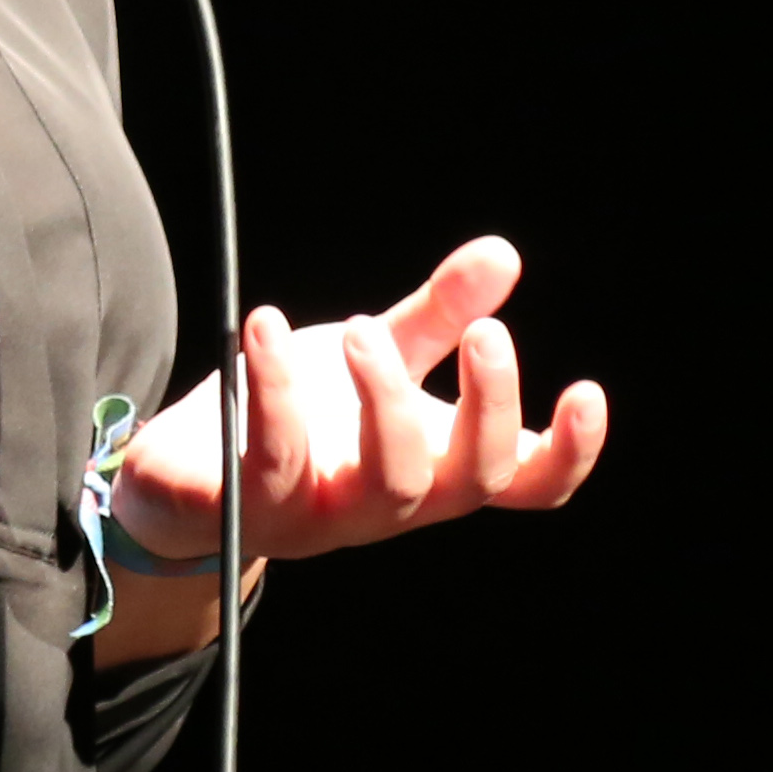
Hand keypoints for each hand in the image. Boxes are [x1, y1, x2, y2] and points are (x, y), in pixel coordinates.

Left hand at [104, 235, 606, 569]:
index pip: (524, 483)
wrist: (188, 480)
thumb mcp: (375, 360)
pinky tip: (264, 324)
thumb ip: (437, 318)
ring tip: (363, 327)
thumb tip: (502, 254)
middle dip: (487, 405)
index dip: (568, 452)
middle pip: (467, 480)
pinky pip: (274, 458)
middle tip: (487, 330)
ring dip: (387, 398)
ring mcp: (326, 517)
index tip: (585, 390)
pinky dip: (273, 387)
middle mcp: (393, 504)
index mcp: (435, 468)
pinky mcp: (250, 509)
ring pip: (389, 483)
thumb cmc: (302, 420)